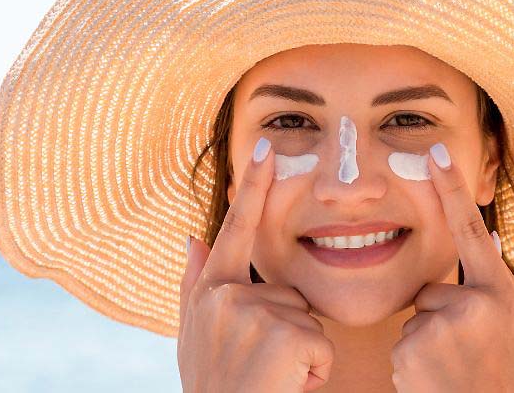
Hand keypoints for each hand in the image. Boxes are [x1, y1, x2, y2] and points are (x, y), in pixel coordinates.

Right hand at [177, 137, 334, 392]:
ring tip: (271, 376)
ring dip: (299, 352)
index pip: (237, 229)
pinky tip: (286, 383)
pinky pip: (320, 346)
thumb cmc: (213, 385)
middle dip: (287, 329)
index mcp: (213, 292)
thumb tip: (192, 235)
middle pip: (288, 293)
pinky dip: (313, 371)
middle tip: (260, 364)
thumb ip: (195, 282)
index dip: (252, 188)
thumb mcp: (193, 335)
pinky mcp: (286, 338)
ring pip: (306, 321)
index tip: (266, 146)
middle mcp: (229, 297)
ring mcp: (257, 315)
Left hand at [391, 142, 513, 391]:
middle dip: (438, 318)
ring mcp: (443, 326)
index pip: (470, 230)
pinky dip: (415, 363)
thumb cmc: (503, 378)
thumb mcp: (513, 328)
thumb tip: (484, 235)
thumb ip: (494, 286)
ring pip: (417, 319)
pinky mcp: (415, 348)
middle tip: (464, 353)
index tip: (435, 152)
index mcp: (500, 294)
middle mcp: (475, 304)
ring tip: (454, 371)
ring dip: (427, 344)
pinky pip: (403, 343)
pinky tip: (436, 380)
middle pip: (432, 291)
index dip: (452, 189)